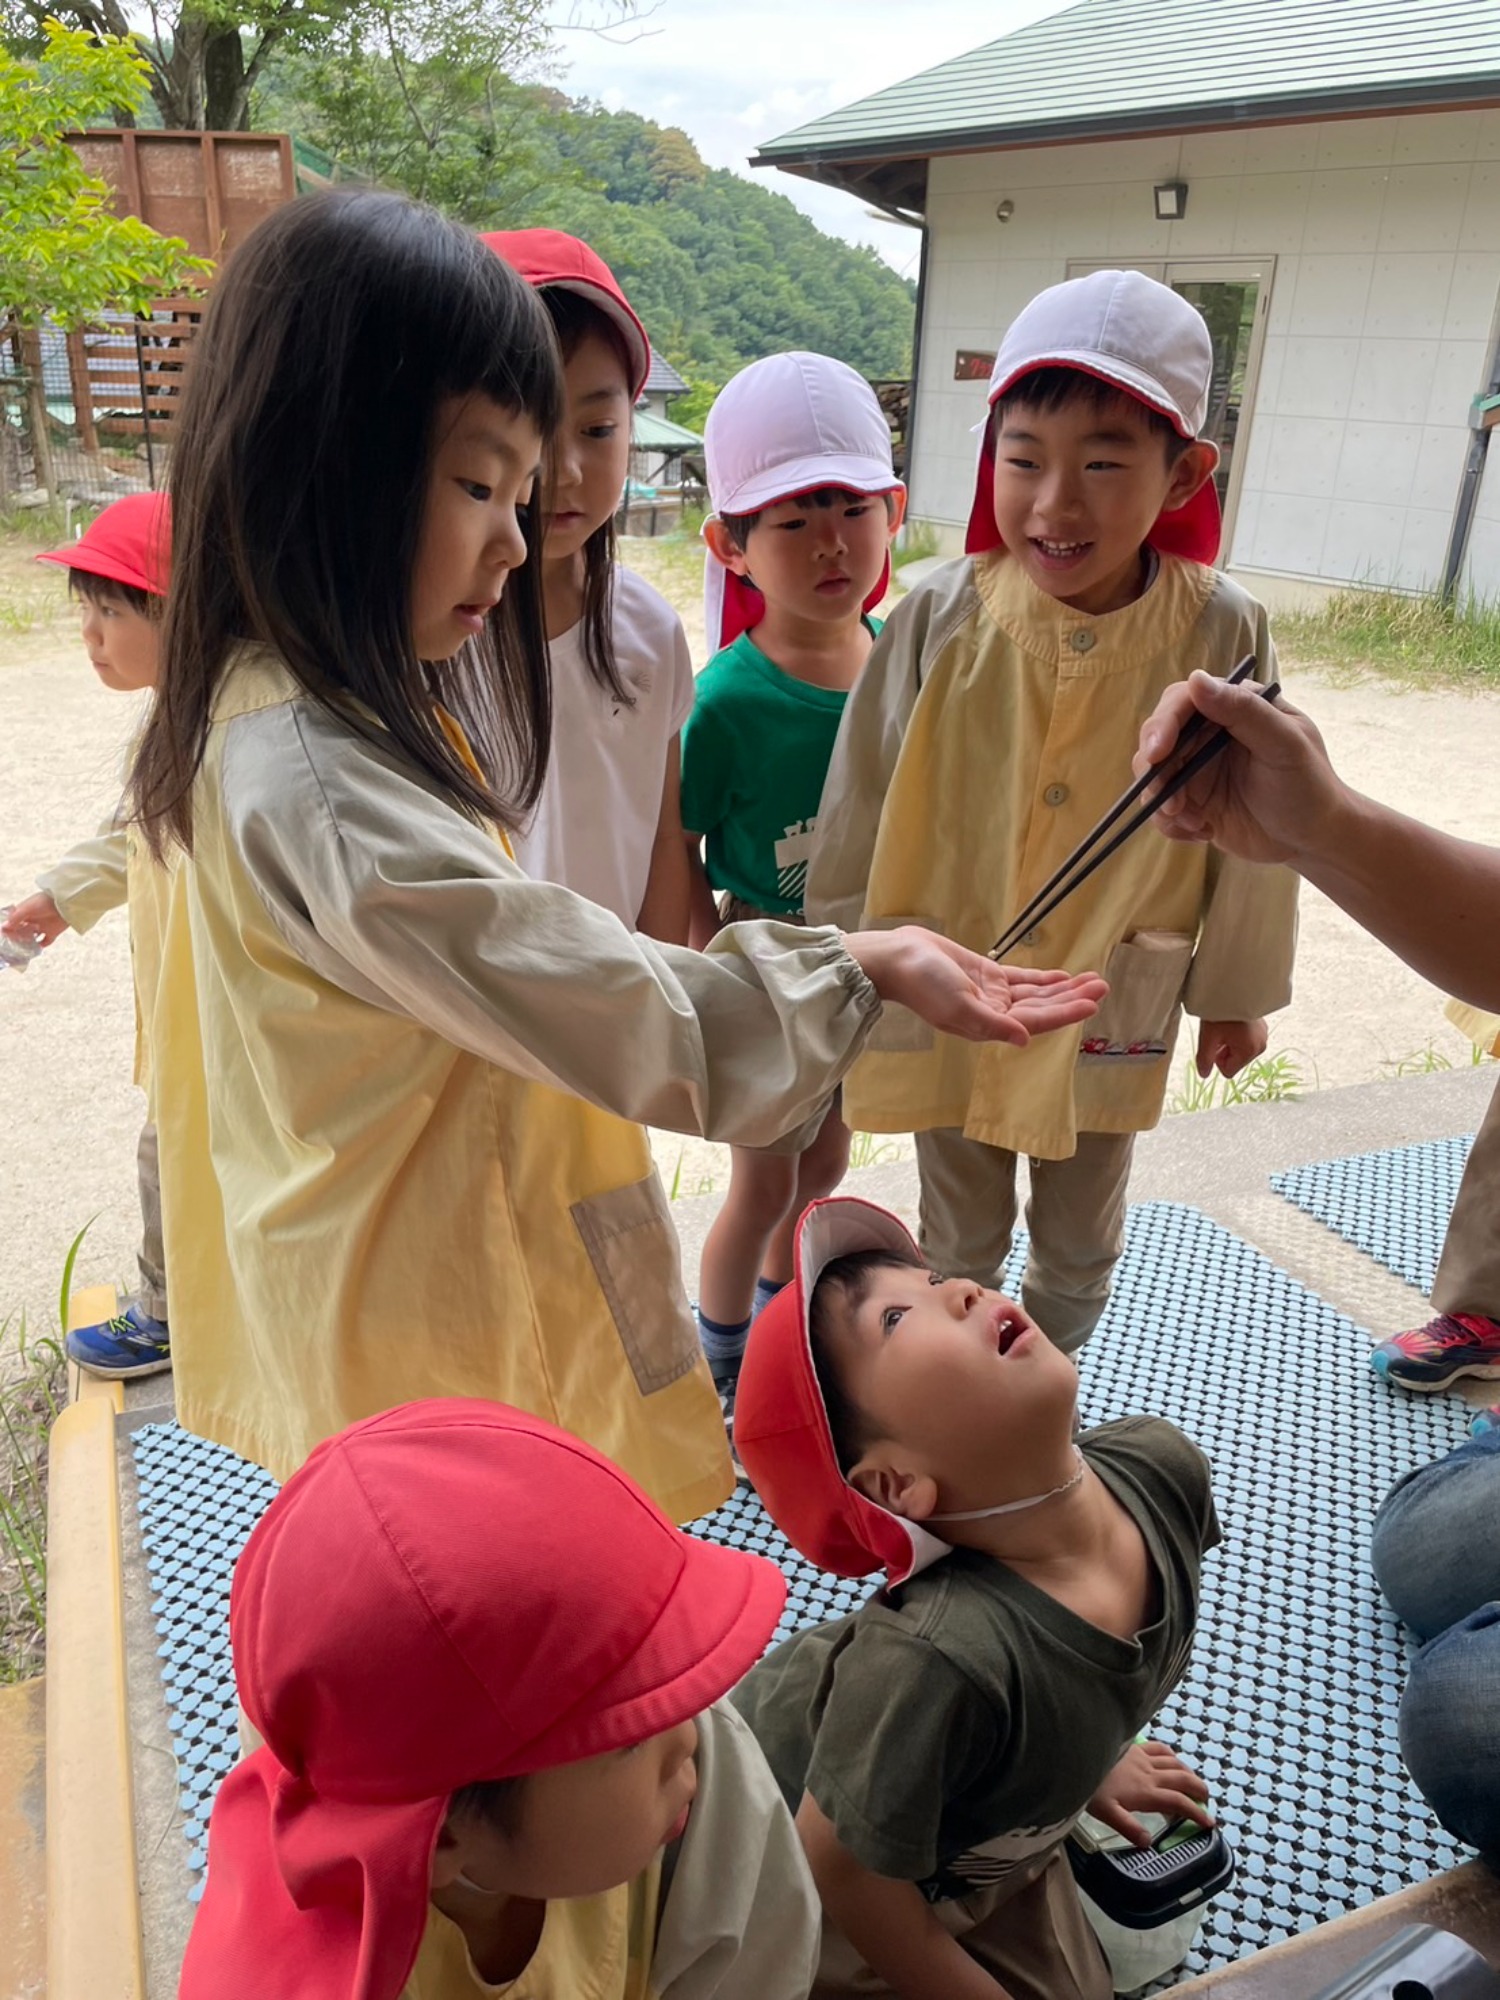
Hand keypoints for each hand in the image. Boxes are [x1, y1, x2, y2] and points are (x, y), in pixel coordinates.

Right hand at [2, 893, 66, 948]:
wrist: (65, 903)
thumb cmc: (44, 902)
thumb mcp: (27, 909)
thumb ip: (16, 918)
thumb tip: (3, 927)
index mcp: (25, 912)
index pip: (14, 921)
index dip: (8, 927)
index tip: (3, 934)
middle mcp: (33, 920)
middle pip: (21, 930)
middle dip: (15, 936)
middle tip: (9, 944)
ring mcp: (42, 927)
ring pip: (31, 937)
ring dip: (26, 943)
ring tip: (19, 949)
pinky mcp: (52, 933)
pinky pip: (45, 942)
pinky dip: (40, 946)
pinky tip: (33, 951)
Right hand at [845, 928, 1107, 1046]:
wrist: (897, 959)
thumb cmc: (924, 985)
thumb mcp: (958, 1006)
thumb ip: (992, 1024)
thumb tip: (1024, 1039)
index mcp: (989, 1026)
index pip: (1036, 1021)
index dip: (1065, 1013)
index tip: (1092, 1002)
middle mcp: (995, 1013)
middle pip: (1043, 1007)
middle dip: (1073, 998)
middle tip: (1102, 984)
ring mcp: (992, 995)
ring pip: (1036, 993)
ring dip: (1063, 988)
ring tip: (1092, 978)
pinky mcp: (985, 976)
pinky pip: (1021, 979)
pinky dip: (1042, 978)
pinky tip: (1063, 976)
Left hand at [1087, 1741, 1213, 1848]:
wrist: (1076, 1754)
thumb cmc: (1089, 1786)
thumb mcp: (1106, 1814)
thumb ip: (1128, 1828)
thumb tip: (1149, 1844)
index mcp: (1145, 1792)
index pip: (1179, 1803)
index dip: (1197, 1813)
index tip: (1210, 1824)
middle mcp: (1149, 1773)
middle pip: (1183, 1779)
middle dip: (1199, 1791)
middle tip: (1206, 1802)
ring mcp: (1142, 1757)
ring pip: (1175, 1763)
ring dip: (1189, 1773)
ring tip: (1193, 1784)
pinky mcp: (1133, 1746)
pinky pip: (1159, 1748)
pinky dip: (1172, 1755)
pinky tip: (1172, 1759)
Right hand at [1133, 672, 1345, 866]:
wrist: (1314, 839)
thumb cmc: (1308, 785)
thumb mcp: (1283, 744)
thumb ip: (1243, 711)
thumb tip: (1196, 680)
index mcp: (1233, 708)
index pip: (1183, 701)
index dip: (1163, 723)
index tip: (1157, 753)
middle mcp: (1209, 734)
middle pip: (1159, 737)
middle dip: (1154, 769)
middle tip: (1164, 798)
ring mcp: (1197, 769)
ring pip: (1154, 775)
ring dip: (1161, 800)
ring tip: (1193, 822)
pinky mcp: (1193, 802)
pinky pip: (1163, 809)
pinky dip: (1171, 825)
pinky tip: (1201, 832)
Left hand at [1196, 1017, 1267, 1078]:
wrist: (1234, 987)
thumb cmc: (1220, 1011)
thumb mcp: (1207, 1038)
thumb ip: (1204, 1060)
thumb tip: (1204, 1075)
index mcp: (1250, 1051)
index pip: (1228, 1071)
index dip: (1215, 1059)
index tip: (1213, 1042)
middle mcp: (1261, 1046)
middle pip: (1235, 1061)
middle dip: (1223, 1051)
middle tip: (1218, 1032)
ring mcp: (1264, 1035)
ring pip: (1240, 1051)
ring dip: (1229, 1043)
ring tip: (1225, 1025)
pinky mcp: (1262, 1027)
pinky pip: (1246, 1040)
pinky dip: (1237, 1035)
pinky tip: (1232, 1021)